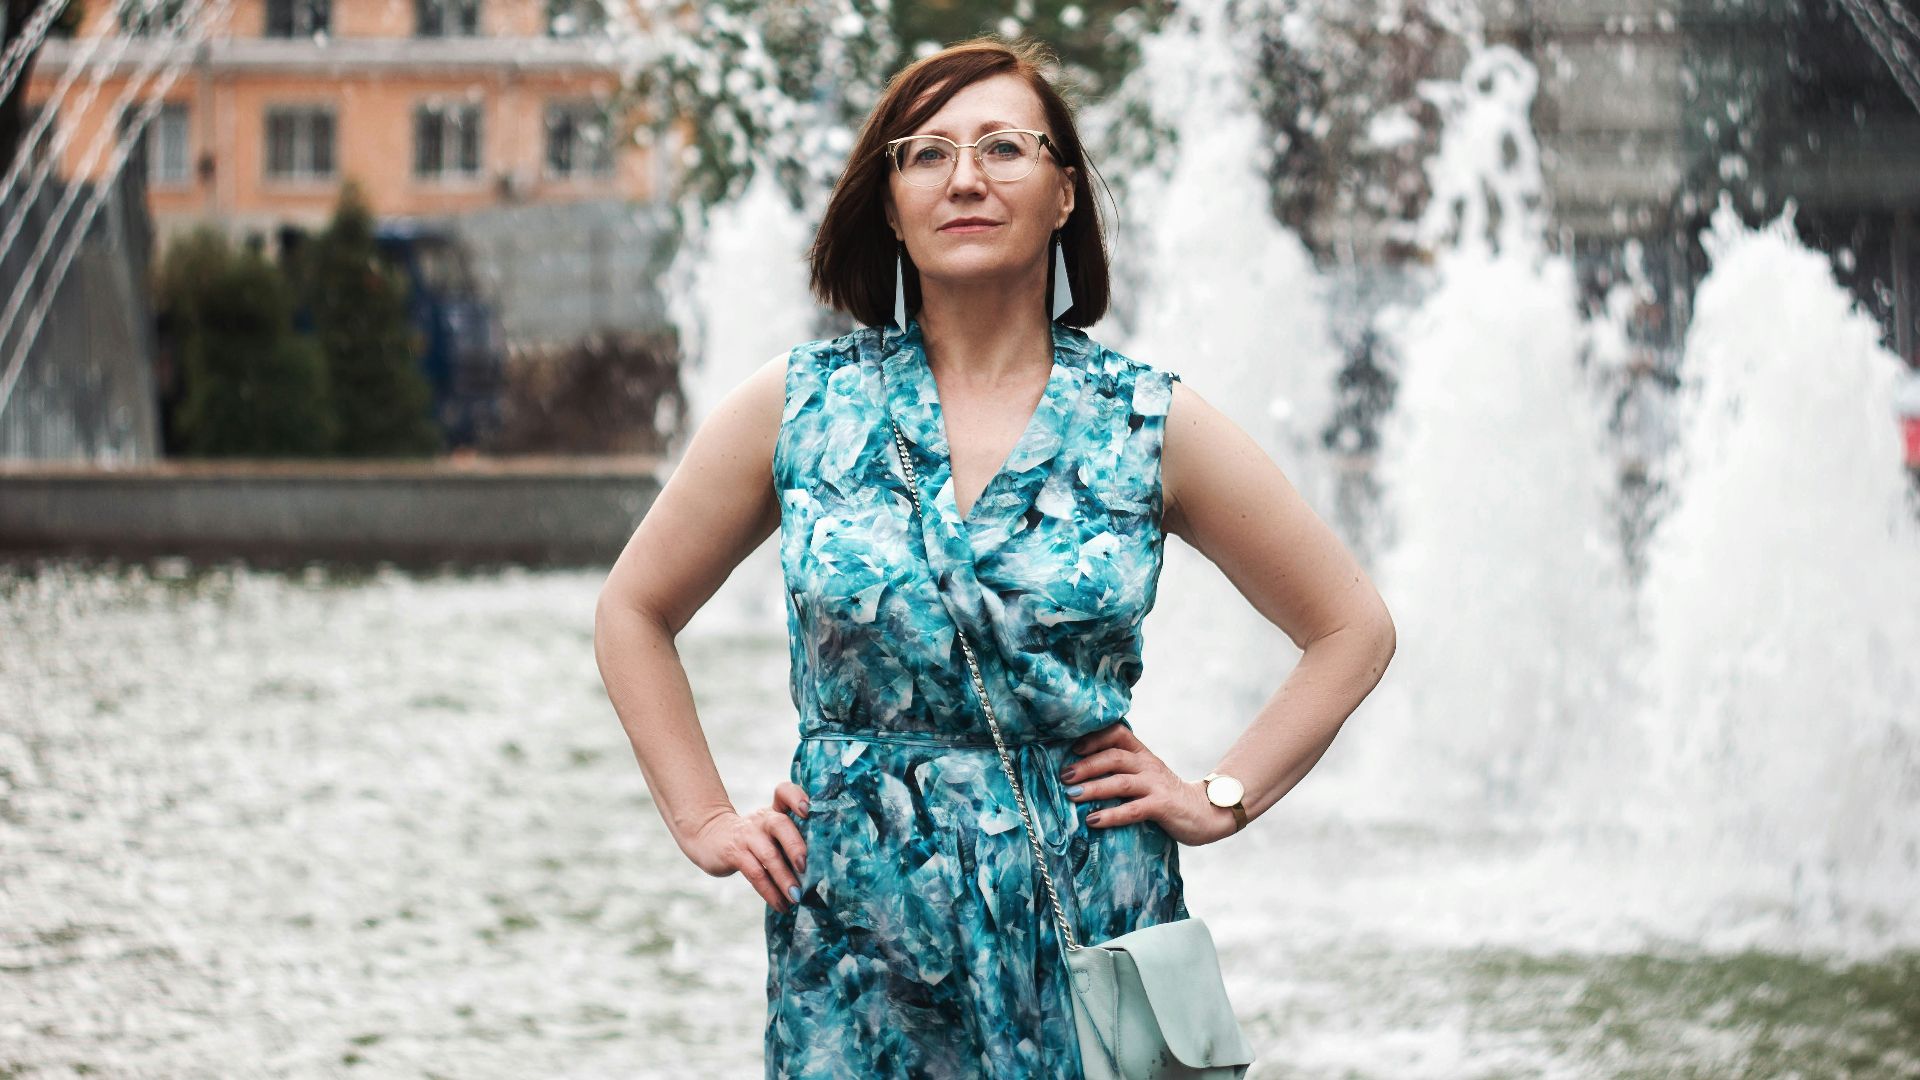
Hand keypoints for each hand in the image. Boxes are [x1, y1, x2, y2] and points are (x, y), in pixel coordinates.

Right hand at [686, 781, 812, 912]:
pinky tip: (781, 905)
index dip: (796, 797)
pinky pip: (755, 874)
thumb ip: (792, 839)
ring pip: (768, 855)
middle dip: (795, 847)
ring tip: (796, 897)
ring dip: (785, 879)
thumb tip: (822, 870)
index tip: (808, 810)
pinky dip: (770, 892)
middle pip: (780, 825)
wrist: (710, 836)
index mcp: (774, 811)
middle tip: (806, 868)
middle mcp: (762, 819)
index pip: (784, 792)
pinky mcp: (734, 853)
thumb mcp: (770, 830)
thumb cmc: (753, 838)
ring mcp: (747, 836)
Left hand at [1060, 722, 1239, 846]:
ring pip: (1120, 781)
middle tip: (1064, 776)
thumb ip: (1122, 771)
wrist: (1205, 812)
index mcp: (1142, 754)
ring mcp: (1156, 785)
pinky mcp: (1162, 806)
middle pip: (1114, 756)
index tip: (1073, 748)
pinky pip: (1133, 809)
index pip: (1118, 733)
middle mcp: (1148, 765)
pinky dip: (1111, 815)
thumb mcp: (1145, 776)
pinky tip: (1093, 821)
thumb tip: (1080, 775)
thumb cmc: (1166, 795)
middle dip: (1086, 765)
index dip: (1095, 737)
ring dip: (1093, 788)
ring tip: (1071, 796)